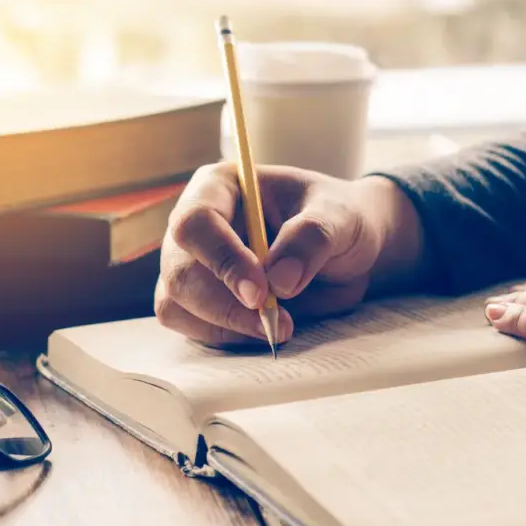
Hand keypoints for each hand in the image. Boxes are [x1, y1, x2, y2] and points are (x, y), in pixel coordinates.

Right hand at [155, 162, 422, 346]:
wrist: (346, 250)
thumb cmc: (338, 219)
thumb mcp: (341, 217)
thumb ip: (312, 238)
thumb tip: (279, 280)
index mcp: (219, 187)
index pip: (196, 222)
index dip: (222, 260)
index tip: (260, 293)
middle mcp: (196, 226)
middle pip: (180, 272)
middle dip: (225, 306)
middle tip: (278, 323)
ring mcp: (191, 265)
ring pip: (178, 305)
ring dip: (226, 326)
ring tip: (281, 326)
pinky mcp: (198, 302)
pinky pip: (192, 327)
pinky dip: (226, 338)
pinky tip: (263, 330)